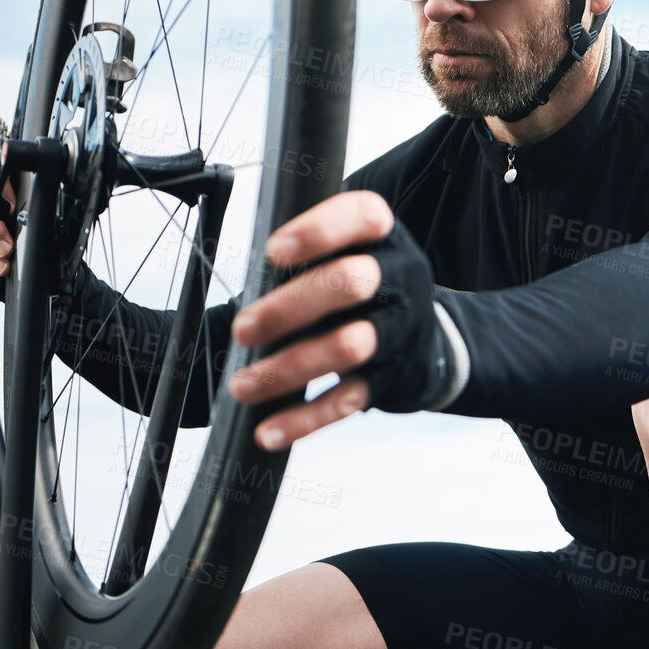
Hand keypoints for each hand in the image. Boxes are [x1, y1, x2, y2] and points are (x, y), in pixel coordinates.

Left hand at [229, 190, 393, 449]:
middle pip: (353, 282)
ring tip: (242, 386)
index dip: (320, 231)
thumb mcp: (342, 258)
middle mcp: (401, 277)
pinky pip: (349, 400)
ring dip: (289, 368)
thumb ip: (297, 262)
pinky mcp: (394, 378)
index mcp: (382, 237)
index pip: (364, 217)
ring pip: (350, 346)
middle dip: (290, 307)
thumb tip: (222, 291)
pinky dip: (305, 419)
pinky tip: (268, 431)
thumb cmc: (358, 293)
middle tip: (242, 330)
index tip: (272, 251)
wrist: (426, 345)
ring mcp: (401, 329)